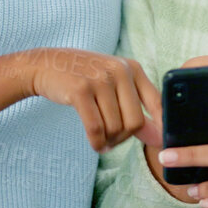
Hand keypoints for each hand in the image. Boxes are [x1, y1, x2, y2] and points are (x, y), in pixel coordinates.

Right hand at [4, 48, 161, 153]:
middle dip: (124, 138)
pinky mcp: (80, 91)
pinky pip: (96, 129)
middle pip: (136, 122)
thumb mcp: (113, 84)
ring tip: (101, 139)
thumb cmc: (84, 77)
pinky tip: (95, 143)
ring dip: (108, 141)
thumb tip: (158, 137)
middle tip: (112, 140)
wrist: (47, 64)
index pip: (157, 103)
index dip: (160, 127)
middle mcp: (120, 71)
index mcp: (133, 69)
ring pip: (115, 128)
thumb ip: (136, 108)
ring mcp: (100, 80)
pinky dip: (97, 143)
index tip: (157, 143)